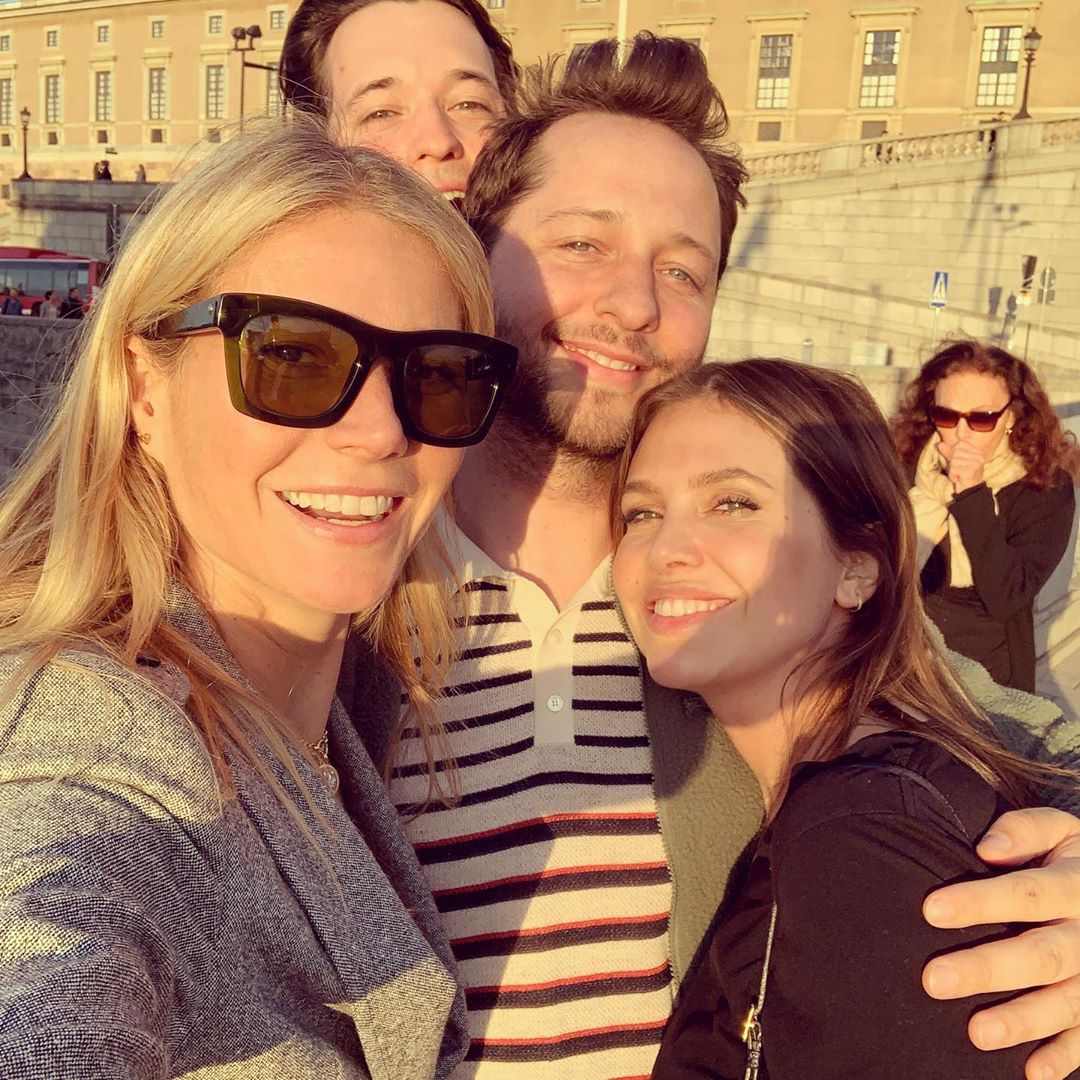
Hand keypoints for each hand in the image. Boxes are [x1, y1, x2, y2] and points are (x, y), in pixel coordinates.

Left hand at [922, 808, 1079, 1079]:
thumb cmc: (1074, 858)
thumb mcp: (1063, 830)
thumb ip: (1025, 831)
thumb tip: (985, 849)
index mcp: (1076, 884)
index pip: (1025, 893)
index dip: (980, 902)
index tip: (930, 911)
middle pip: (1041, 954)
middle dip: (988, 969)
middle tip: (933, 980)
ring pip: (1067, 1002)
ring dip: (1022, 1021)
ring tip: (975, 1034)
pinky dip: (1064, 1058)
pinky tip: (1031, 1073)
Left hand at [946, 438, 985, 493]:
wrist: (969, 491)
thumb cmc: (962, 475)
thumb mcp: (955, 461)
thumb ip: (949, 452)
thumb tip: (940, 444)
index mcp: (977, 451)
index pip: (959, 444)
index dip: (954, 452)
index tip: (959, 463)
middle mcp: (979, 456)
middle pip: (956, 452)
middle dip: (953, 462)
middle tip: (959, 470)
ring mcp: (976, 463)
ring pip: (954, 460)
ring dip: (953, 470)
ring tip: (959, 475)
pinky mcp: (971, 470)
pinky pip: (954, 469)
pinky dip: (953, 475)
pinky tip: (959, 478)